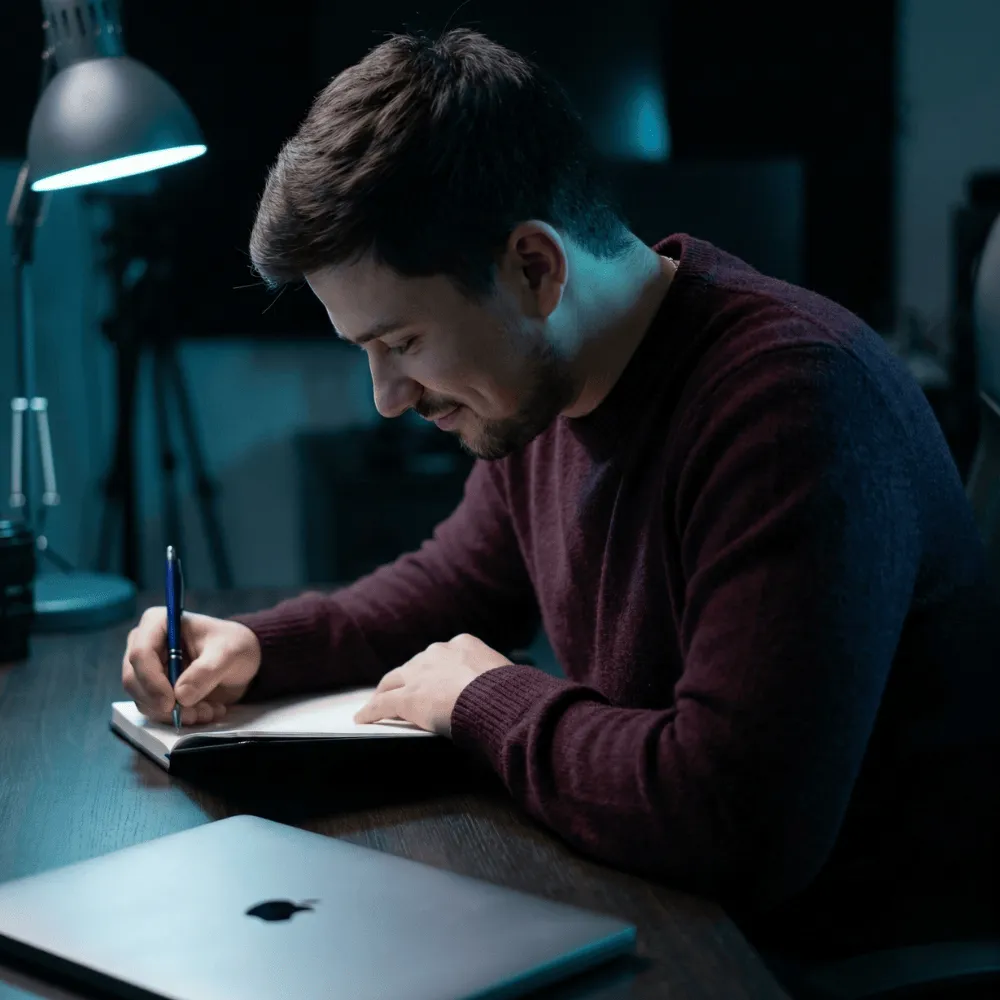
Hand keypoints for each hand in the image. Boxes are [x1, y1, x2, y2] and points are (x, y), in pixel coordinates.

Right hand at [122, 607, 260, 724]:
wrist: (240, 660)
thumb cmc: (233, 645)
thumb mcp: (229, 654)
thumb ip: (206, 672)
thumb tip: (181, 696)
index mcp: (158, 622)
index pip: (140, 653)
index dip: (151, 681)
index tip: (171, 703)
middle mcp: (144, 644)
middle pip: (134, 680)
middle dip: (163, 703)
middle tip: (194, 714)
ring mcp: (146, 668)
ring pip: (144, 700)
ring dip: (175, 713)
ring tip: (208, 711)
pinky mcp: (154, 689)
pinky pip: (155, 710)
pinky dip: (179, 717)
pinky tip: (206, 711)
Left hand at [353, 634, 511, 735]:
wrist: (496, 699)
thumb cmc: (508, 691)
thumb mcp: (503, 674)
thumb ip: (492, 677)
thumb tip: (504, 688)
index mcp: (463, 644)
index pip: (440, 656)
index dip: (433, 669)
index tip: (432, 679)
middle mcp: (437, 653)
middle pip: (413, 666)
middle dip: (406, 678)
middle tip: (399, 690)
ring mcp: (419, 674)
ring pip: (393, 681)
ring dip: (385, 693)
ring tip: (378, 703)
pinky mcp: (407, 697)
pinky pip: (382, 704)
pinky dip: (371, 711)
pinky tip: (362, 718)